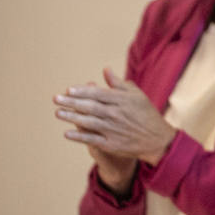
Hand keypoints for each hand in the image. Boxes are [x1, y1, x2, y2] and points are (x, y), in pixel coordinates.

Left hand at [55, 68, 175, 165]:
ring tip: (58, 112)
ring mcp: (114, 130)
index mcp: (123, 101)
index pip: (99, 94)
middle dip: (72, 102)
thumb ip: (119, 83)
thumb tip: (105, 69)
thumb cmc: (146, 114)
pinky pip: (93, 139)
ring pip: (89, 122)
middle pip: (91, 107)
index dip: (83, 91)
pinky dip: (80, 136)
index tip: (69, 89)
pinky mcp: (112, 144)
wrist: (158, 139)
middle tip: (56, 98)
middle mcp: (117, 115)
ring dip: (72, 117)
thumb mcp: (137, 96)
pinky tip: (67, 133)